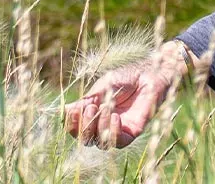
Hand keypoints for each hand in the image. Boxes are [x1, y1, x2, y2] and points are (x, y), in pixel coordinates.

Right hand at [67, 41, 195, 147]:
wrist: (150, 72)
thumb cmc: (127, 77)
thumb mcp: (101, 88)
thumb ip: (85, 101)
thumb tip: (64, 110)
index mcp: (94, 115)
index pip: (76, 129)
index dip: (71, 123)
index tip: (71, 110)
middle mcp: (104, 126)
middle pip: (86, 140)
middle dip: (83, 126)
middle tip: (89, 108)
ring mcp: (119, 131)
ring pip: (101, 143)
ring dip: (98, 127)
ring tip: (103, 107)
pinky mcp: (134, 132)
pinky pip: (119, 142)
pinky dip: (114, 132)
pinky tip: (115, 116)